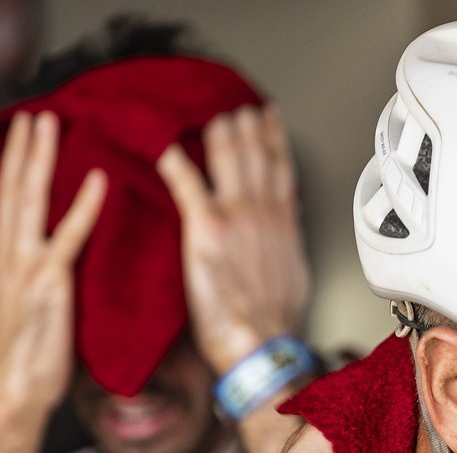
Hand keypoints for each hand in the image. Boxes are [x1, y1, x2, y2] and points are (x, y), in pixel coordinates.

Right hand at [0, 111, 106, 414]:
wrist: (13, 394)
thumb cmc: (24, 362)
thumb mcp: (21, 311)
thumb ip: (31, 282)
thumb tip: (48, 270)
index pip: (7, 206)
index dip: (14, 172)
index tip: (24, 144)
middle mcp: (6, 257)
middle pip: (12, 190)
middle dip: (22, 150)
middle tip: (34, 117)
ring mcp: (25, 266)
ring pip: (31, 199)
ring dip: (42, 158)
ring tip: (52, 125)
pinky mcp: (51, 282)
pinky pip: (70, 235)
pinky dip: (86, 204)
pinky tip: (99, 179)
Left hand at [157, 104, 310, 374]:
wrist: (261, 342)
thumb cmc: (274, 323)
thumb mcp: (294, 279)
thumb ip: (285, 250)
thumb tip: (284, 243)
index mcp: (285, 225)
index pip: (282, 169)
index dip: (275, 138)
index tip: (270, 118)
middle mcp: (264, 213)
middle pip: (257, 154)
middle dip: (247, 124)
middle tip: (238, 107)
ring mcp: (236, 216)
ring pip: (229, 157)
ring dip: (219, 131)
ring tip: (210, 115)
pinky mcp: (207, 228)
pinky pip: (187, 181)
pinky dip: (174, 159)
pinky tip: (163, 144)